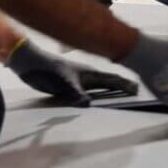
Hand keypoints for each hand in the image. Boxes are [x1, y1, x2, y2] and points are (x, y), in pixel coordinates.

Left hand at [6, 39, 137, 106]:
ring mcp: (79, 79)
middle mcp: (87, 76)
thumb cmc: (47, 69)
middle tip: (136, 90)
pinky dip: (98, 92)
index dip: (124, 85)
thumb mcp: (62, 81)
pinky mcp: (71, 84)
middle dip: (123, 85)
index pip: (112, 80)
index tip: (138, 89)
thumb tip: (88, 103)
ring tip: (124, 92)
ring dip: (113, 88)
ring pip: (101, 84)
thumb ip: (75, 92)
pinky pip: (90, 89)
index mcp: (89, 73)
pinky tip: (98, 96)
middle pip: (109, 81)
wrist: (30, 63)